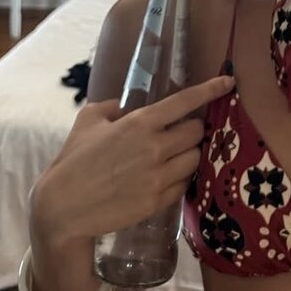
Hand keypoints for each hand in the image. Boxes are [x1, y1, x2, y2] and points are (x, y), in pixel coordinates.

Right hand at [30, 74, 233, 245]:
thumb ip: (114, 107)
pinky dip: (180, 178)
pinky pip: (184, 184)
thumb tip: (128, 107)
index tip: (228, 82)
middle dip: (193, 130)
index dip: (211, 89)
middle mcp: (154, 147)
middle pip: (197, 132)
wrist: (62, 208)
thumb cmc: (73, 160)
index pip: (185, 101)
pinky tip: (165, 177)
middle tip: (179, 134)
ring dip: (188, 155)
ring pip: (195, 159)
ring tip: (172, 157)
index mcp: (140, 122)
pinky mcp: (158, 201)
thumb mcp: (89, 119)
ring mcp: (158, 177)